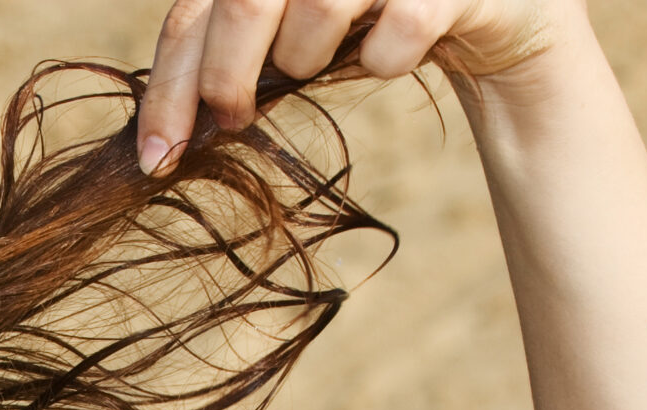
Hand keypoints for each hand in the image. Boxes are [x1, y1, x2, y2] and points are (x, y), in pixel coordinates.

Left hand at [135, 0, 561, 171]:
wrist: (489, 7)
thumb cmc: (371, 18)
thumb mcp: (294, 28)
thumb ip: (233, 50)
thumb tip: (163, 133)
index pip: (196, 11)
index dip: (171, 85)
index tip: (157, 157)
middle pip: (246, 0)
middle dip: (227, 77)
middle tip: (232, 120)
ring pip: (318, 6)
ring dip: (308, 56)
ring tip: (323, 59)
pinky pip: (398, 32)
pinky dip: (385, 60)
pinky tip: (394, 52)